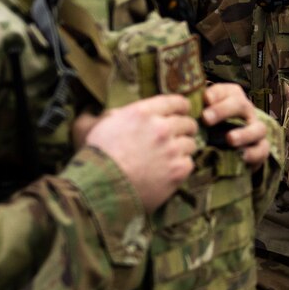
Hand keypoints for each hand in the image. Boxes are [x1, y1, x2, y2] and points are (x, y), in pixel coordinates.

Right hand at [73, 94, 197, 212]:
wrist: (100, 187)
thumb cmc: (97, 156)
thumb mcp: (103, 124)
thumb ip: (120, 114)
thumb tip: (124, 112)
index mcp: (143, 112)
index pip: (175, 102)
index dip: (181, 107)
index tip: (183, 111)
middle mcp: (161, 128)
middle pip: (187, 122)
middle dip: (184, 129)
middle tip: (179, 136)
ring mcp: (172, 149)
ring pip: (190, 143)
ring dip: (183, 149)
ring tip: (171, 156)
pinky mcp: (178, 170)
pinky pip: (189, 163)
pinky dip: (181, 166)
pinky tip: (169, 170)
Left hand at [201, 83, 270, 167]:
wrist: (226, 150)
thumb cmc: (211, 128)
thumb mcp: (202, 116)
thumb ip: (194, 110)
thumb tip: (178, 106)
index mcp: (232, 98)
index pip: (227, 91)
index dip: (217, 94)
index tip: (205, 99)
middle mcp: (246, 111)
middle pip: (241, 105)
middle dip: (223, 110)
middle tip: (206, 118)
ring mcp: (255, 129)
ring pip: (258, 128)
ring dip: (244, 133)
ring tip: (229, 139)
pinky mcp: (260, 149)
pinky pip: (262, 149)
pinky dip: (254, 153)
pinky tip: (242, 156)